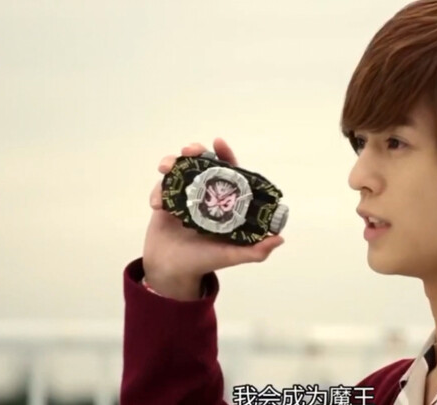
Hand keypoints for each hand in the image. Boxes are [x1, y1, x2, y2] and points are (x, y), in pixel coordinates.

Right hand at [142, 138, 284, 299]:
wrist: (170, 271)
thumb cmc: (203, 262)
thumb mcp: (232, 256)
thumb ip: (255, 251)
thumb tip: (279, 238)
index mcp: (224, 203)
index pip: (229, 174)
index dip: (226, 157)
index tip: (218, 143)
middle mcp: (206, 196)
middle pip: (202, 165)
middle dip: (196, 152)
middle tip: (189, 150)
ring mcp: (185, 196)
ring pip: (180, 170)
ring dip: (172, 163)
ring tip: (165, 168)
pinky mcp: (165, 201)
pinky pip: (162, 187)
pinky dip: (158, 190)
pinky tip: (157, 205)